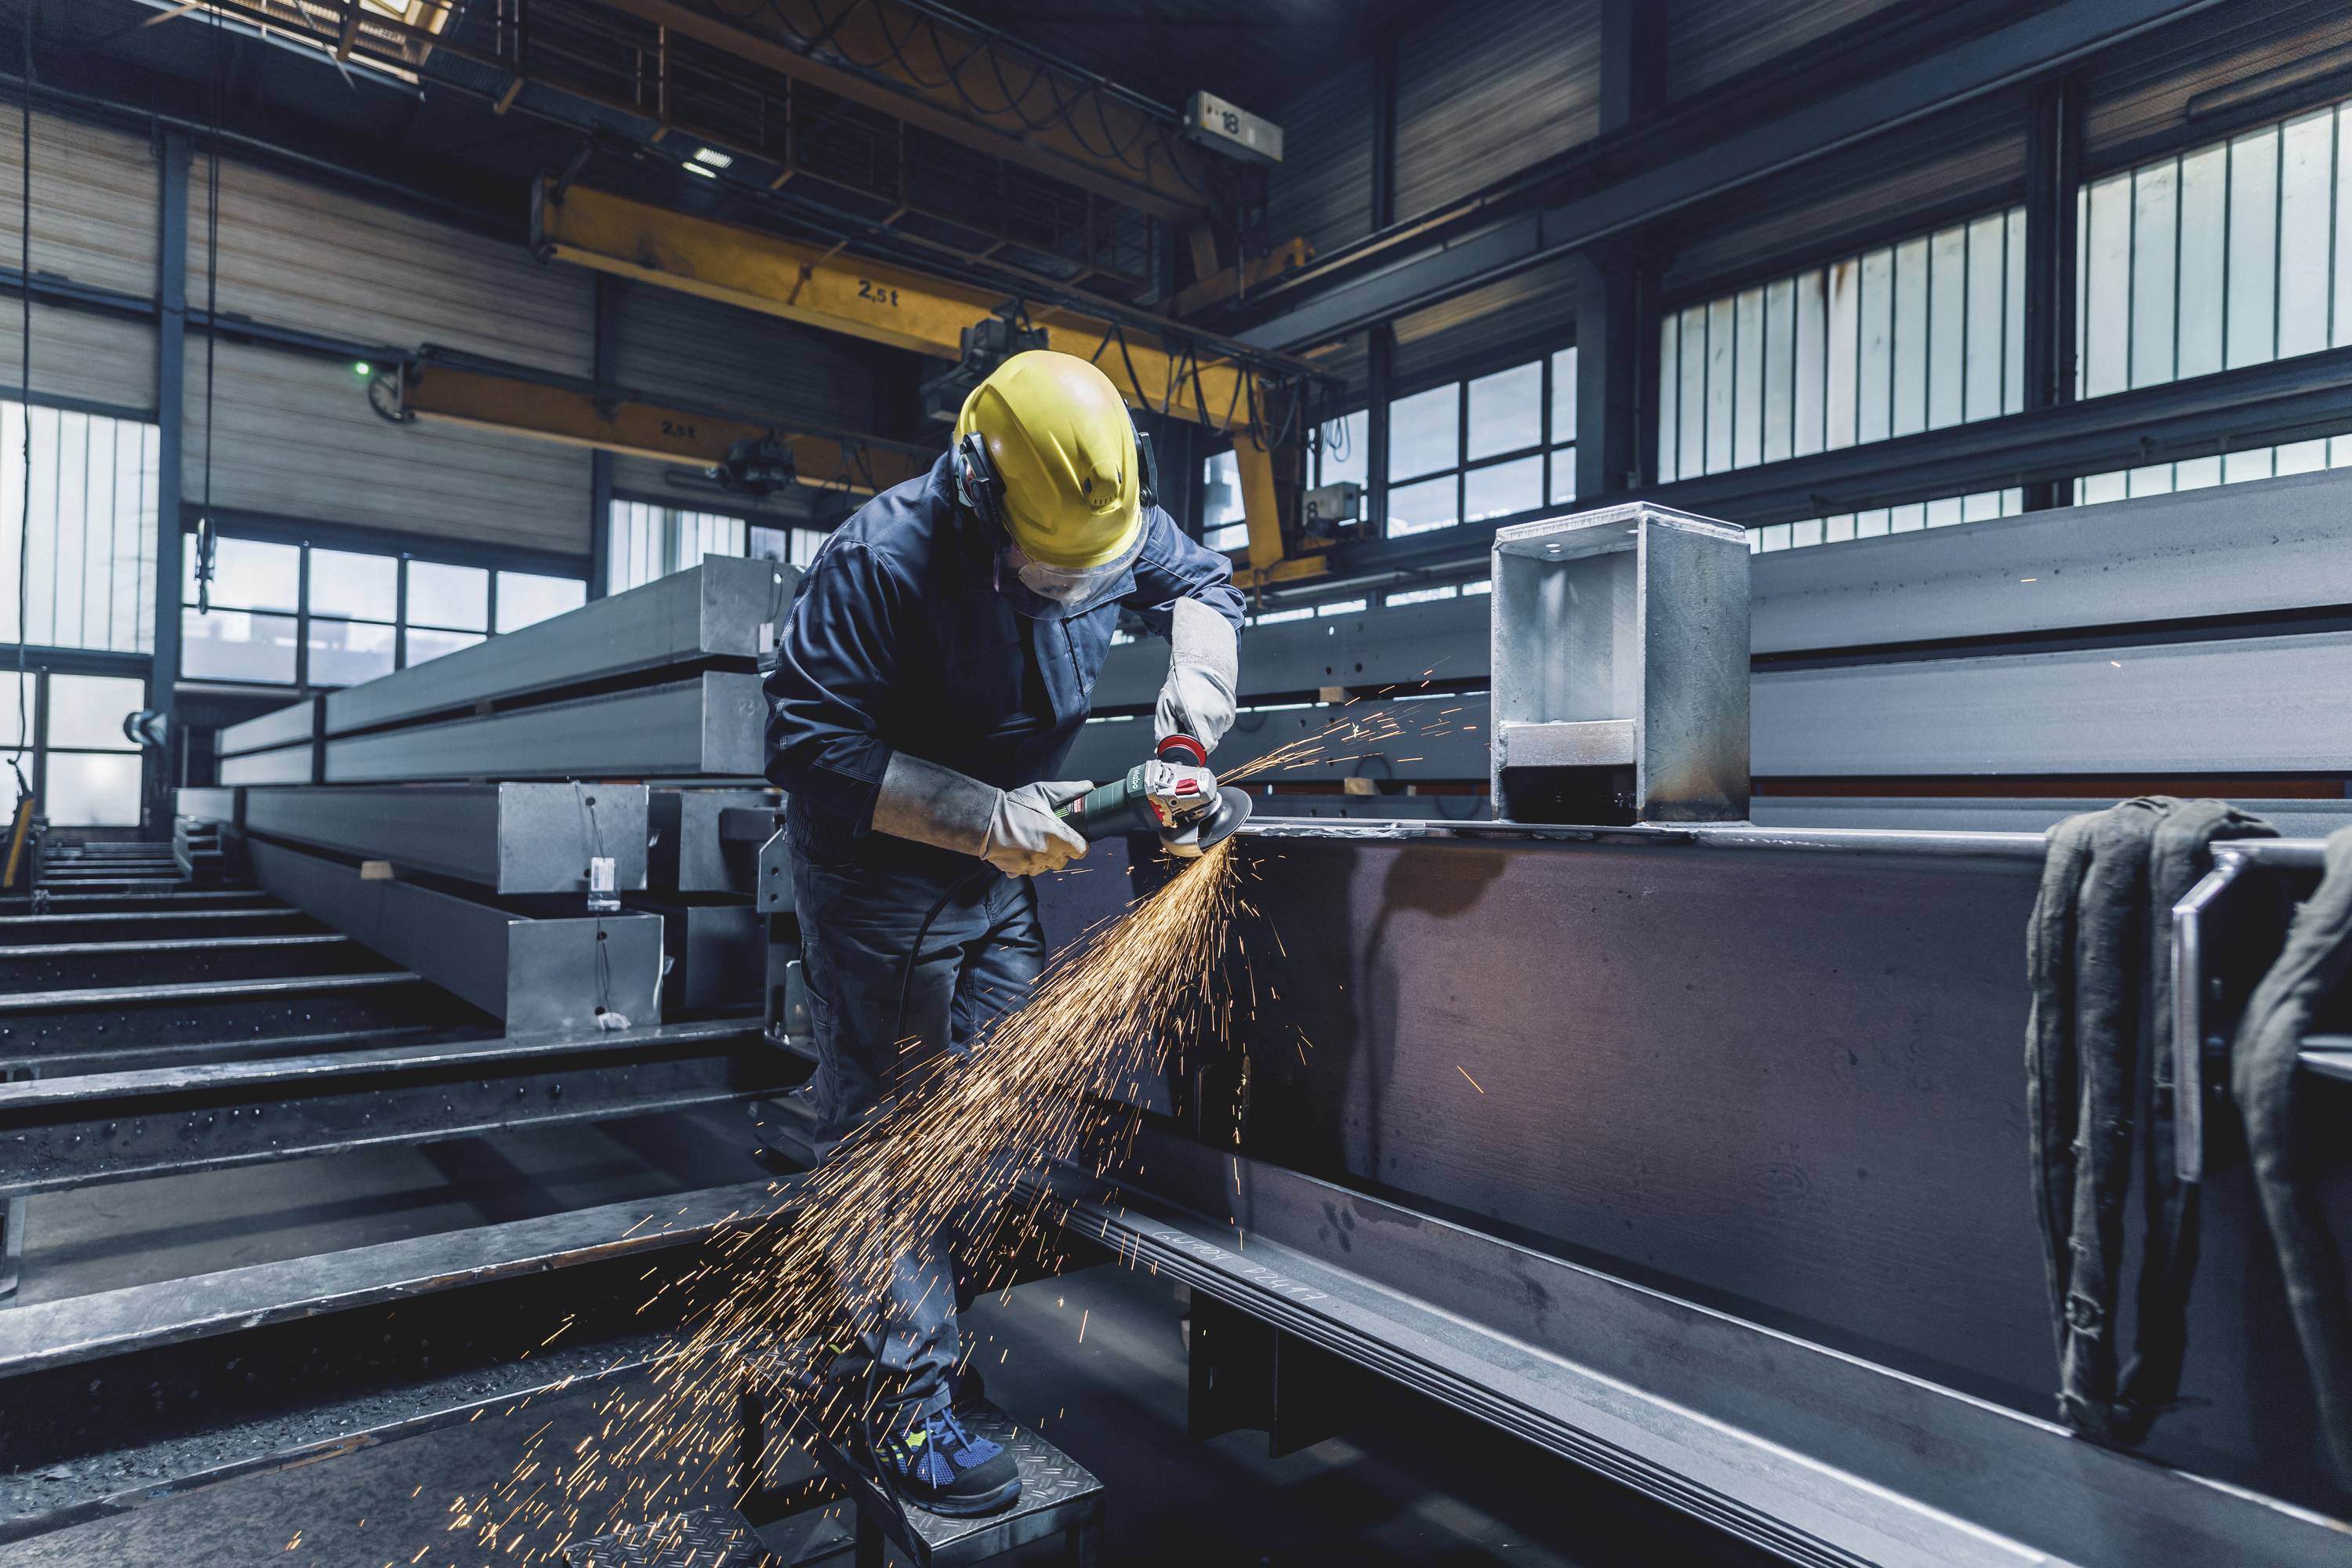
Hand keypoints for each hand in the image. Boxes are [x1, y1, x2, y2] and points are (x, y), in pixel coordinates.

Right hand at [981, 780, 1092, 875]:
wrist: (985, 821)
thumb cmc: (1014, 807)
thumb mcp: (1043, 792)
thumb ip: (1068, 791)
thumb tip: (1087, 787)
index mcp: (1058, 837)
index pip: (1082, 850)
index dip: (1079, 844)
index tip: (1074, 838)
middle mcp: (1048, 855)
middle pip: (1064, 860)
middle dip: (1061, 850)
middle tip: (1051, 836)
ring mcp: (1032, 865)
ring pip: (1046, 866)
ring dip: (1044, 857)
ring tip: (1033, 840)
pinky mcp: (1017, 871)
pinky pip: (1027, 870)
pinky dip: (1025, 862)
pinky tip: (1020, 849)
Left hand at [1155, 597, 1238, 753]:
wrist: (1203, 658)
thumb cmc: (1182, 679)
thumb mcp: (1165, 704)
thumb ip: (1163, 730)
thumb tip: (1161, 749)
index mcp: (1197, 714)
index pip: (1203, 746)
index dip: (1193, 749)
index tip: (1185, 745)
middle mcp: (1215, 715)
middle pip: (1208, 742)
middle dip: (1195, 737)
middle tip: (1185, 721)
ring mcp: (1226, 712)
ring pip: (1215, 734)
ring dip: (1203, 729)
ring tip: (1194, 711)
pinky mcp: (1231, 710)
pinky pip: (1221, 725)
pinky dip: (1211, 722)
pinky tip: (1203, 708)